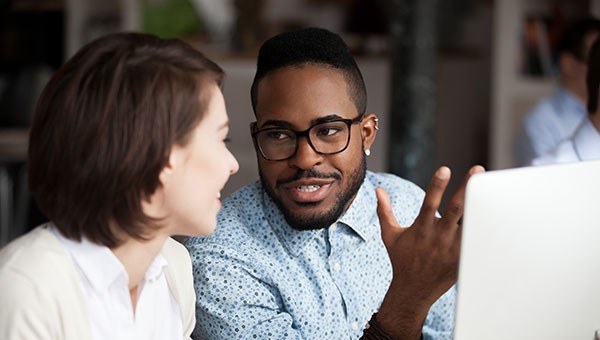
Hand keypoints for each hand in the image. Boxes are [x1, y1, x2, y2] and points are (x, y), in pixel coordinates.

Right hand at [374, 165, 484, 338]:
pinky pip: (476, 240)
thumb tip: (378, 190)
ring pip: (470, 222)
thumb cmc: (401, 259)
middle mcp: (438, 236)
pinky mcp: (462, 258)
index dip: (437, 185)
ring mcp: (453, 248)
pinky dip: (485, 228)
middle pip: (456, 208)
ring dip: (480, 206)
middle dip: (466, 188)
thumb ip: (385, 211)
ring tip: (492, 189)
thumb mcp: (389, 235)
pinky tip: (498, 215)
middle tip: (478, 169)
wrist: (413, 290)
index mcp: (421, 228)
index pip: (429, 202)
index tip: (445, 169)